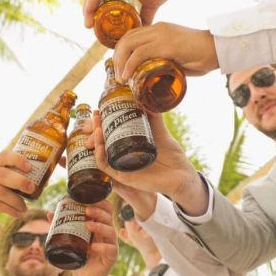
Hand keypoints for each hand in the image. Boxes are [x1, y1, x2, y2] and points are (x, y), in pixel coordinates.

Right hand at [0, 151, 33, 237]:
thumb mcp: (3, 187)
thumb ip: (17, 182)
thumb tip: (45, 181)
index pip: (4, 156)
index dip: (18, 159)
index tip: (30, 168)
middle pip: (2, 174)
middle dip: (20, 181)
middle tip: (32, 189)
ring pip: (0, 192)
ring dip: (16, 201)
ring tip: (25, 208)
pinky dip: (9, 209)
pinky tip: (17, 214)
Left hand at [69, 200, 117, 275]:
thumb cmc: (79, 256)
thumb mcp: (71, 240)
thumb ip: (63, 227)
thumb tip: (49, 213)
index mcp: (100, 225)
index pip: (106, 209)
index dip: (100, 203)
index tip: (88, 199)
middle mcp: (107, 233)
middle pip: (109, 217)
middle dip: (99, 211)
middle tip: (86, 210)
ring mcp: (111, 244)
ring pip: (111, 231)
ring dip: (99, 226)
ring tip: (88, 225)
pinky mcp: (112, 257)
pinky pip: (111, 249)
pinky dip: (102, 247)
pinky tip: (92, 247)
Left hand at [83, 0, 172, 27]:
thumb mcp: (151, 5)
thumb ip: (145, 16)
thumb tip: (142, 30)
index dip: (98, 11)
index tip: (96, 26)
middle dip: (91, 11)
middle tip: (89, 26)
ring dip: (89, 8)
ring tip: (87, 23)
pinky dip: (93, 0)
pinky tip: (89, 12)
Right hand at [84, 111, 208, 214]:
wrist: (181, 173)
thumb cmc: (172, 154)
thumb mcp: (161, 132)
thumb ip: (154, 116)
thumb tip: (146, 98)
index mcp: (129, 143)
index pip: (109, 131)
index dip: (101, 122)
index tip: (98, 111)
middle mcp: (123, 153)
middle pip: (102, 140)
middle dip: (95, 128)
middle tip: (95, 117)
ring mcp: (122, 165)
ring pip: (101, 153)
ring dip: (97, 140)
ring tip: (98, 128)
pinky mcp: (123, 177)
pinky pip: (106, 167)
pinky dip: (101, 157)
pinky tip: (100, 147)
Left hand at [113, 22, 218, 81]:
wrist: (219, 48)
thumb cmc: (203, 55)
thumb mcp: (179, 57)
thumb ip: (167, 62)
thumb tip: (157, 76)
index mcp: (160, 29)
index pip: (132, 36)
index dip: (122, 51)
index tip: (120, 67)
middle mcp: (157, 29)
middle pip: (126, 39)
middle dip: (117, 58)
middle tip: (118, 75)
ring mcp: (161, 35)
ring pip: (128, 44)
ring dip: (120, 63)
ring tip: (121, 78)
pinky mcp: (166, 45)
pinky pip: (140, 53)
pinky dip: (129, 65)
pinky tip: (127, 76)